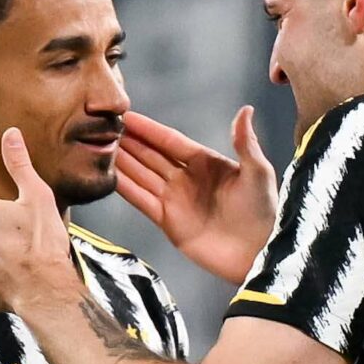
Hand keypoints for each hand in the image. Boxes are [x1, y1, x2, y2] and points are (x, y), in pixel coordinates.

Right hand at [116, 107, 279, 285]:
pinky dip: (125, 188)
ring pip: (141, 175)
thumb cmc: (264, 212)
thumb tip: (245, 109)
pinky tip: (110, 174)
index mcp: (206, 162)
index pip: (170, 140)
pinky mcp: (168, 222)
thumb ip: (245, 142)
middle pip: (151, 155)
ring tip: (99, 145)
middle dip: (129, 142)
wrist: (258, 254)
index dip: (148, 129)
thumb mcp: (258, 173)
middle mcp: (187, 178)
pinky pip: (141, 200)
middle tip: (103, 126)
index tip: (126, 115)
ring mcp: (176, 200)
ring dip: (122, 161)